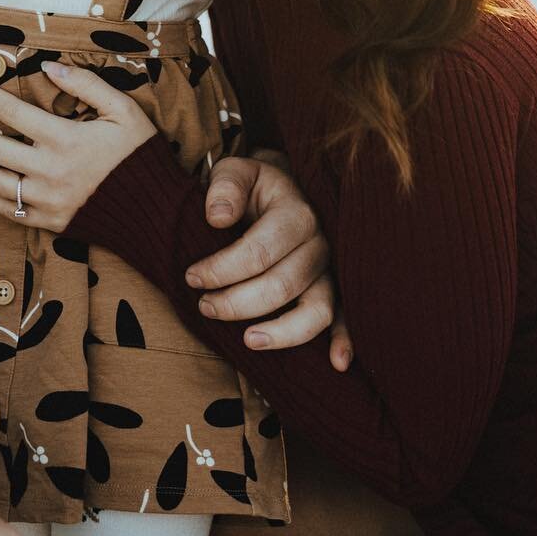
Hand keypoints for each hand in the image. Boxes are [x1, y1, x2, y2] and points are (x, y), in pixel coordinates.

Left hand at [0, 62, 155, 231]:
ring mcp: (46, 200)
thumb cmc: (140, 156)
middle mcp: (49, 172)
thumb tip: (48, 68)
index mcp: (65, 140)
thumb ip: (86, 85)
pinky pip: (7, 210)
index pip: (13, 113)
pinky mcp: (49, 221)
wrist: (155, 211)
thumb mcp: (123, 111)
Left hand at [188, 155, 352, 369]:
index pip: (258, 251)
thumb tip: (218, 217)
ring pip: (317, 309)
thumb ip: (225, 186)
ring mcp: (330, 270)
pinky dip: (345, 341)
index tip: (191, 277)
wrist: (281, 193)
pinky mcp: (335, 290)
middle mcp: (319, 243)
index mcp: (295, 212)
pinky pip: (344, 318)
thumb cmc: (253, 188)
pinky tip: (337, 363)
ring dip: (282, 332)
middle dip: (237, 302)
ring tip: (247, 341)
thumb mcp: (236, 172)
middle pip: (282, 284)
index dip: (221, 270)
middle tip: (205, 307)